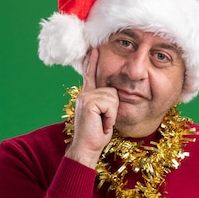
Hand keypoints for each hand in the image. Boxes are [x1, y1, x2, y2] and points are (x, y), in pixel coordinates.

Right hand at [64, 48, 118, 167]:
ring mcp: (85, 97)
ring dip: (112, 114)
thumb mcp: (104, 115)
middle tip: (103, 122)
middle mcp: (84, 94)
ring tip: (102, 123)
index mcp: (87, 96)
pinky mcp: (88, 103)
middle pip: (112, 90)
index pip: (90, 75)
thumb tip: (114, 92)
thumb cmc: (97, 135)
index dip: (92, 62)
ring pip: (113, 97)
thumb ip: (105, 102)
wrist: (87, 148)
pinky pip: (110, 104)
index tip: (94, 49)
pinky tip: (102, 124)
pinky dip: (110, 116)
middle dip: (114, 108)